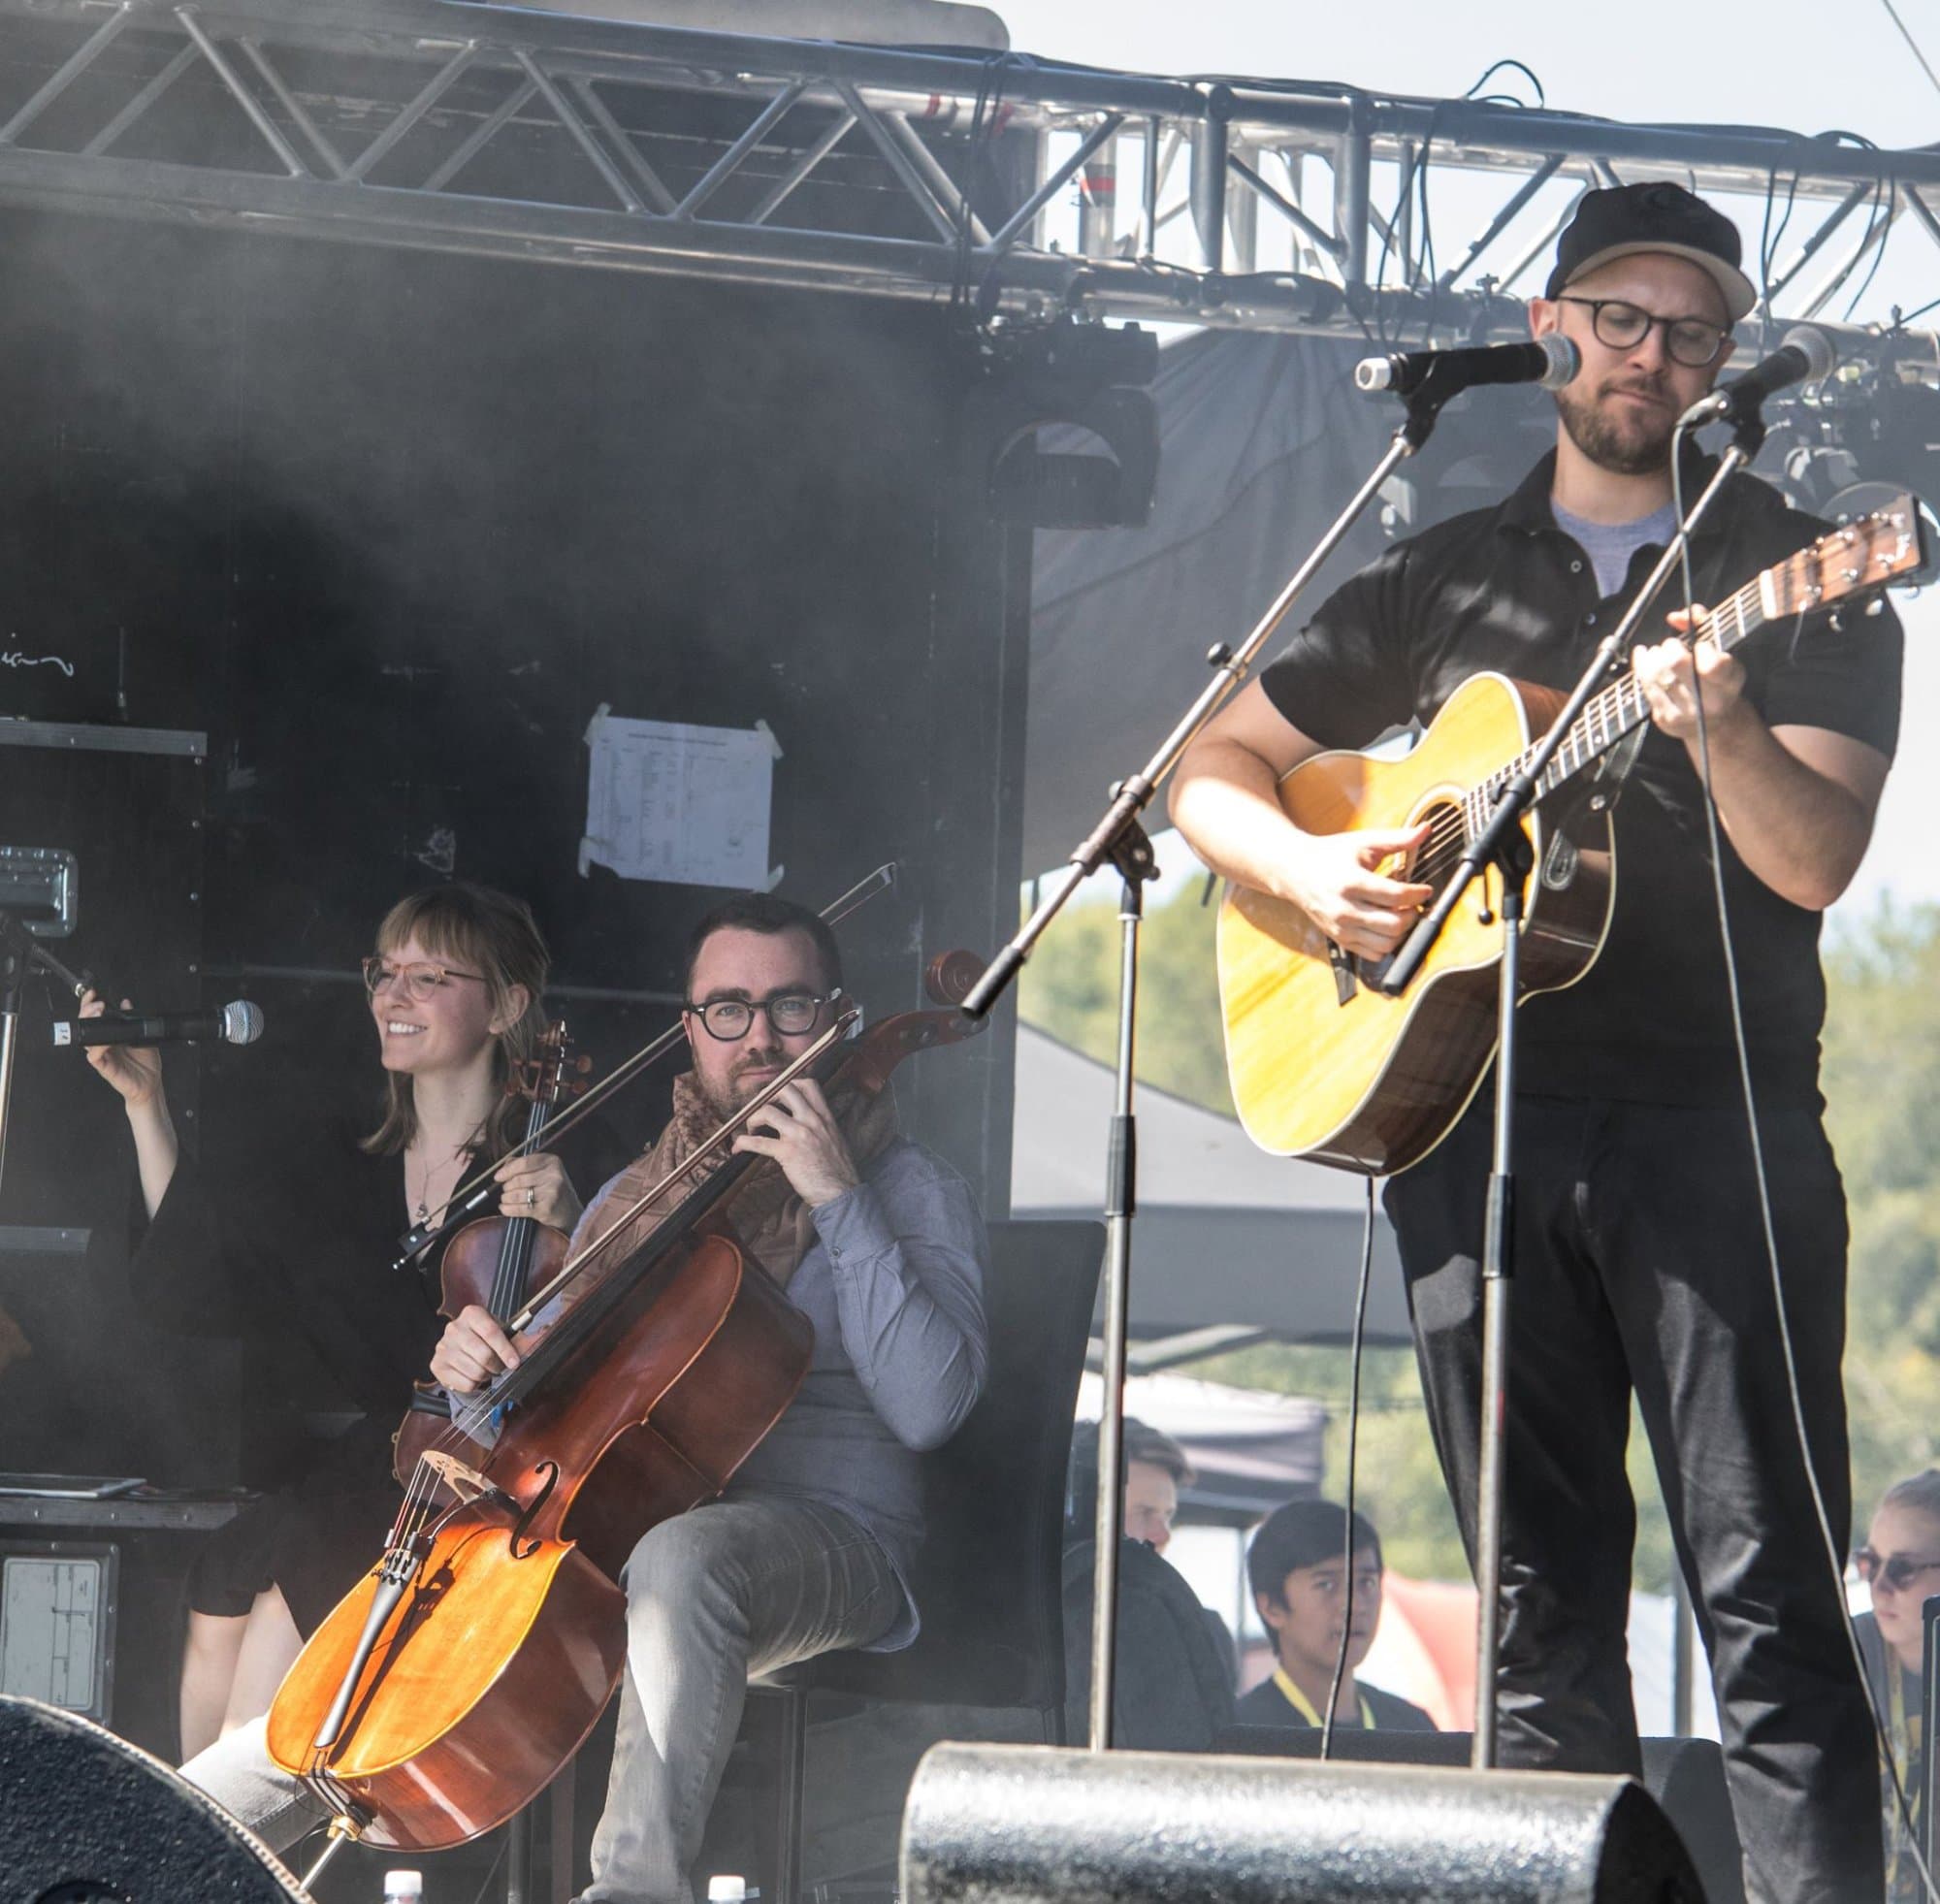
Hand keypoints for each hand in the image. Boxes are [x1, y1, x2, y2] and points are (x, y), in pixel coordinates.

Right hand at [78, 989, 163, 1109]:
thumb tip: (126, 1003)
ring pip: (87, 1039)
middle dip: (87, 1011)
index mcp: (111, 1036)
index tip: (93, 993)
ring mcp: (103, 1056)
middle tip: (97, 1004)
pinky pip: (94, 1056)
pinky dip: (97, 1047)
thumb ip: (133, 1019)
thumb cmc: (145, 1063)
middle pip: (86, 1025)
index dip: (90, 1005)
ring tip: (98, 1014)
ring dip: (90, 1025)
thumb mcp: (142, 1036)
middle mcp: (104, 1044)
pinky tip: (104, 1041)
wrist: (151, 1084)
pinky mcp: (105, 1068)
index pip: (95, 1018)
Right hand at [430, 1303, 520, 1393]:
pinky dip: (474, 1385)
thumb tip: (544, 1334)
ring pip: (475, 1371)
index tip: (514, 1363)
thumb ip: (523, 1338)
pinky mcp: (437, 1365)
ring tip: (485, 1370)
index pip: (491, 1332)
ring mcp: (443, 1346)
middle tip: (498, 1367)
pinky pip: (464, 1383)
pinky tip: (472, 1375)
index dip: (505, 1350)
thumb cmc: (485, 1341)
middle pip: (484, 1355)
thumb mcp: (504, 1335)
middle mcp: (454, 1327)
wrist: (461, 1350)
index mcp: (472, 1314)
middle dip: (496, 1366)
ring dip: (485, 1376)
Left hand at [492, 1150, 580, 1230]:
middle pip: (519, 1180)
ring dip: (506, 1198)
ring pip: (517, 1194)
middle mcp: (554, 1175)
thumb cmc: (552, 1188)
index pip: (524, 1163)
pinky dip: (508, 1209)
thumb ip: (525, 1164)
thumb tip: (505, 1165)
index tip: (498, 1177)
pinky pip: (519, 1209)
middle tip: (506, 1190)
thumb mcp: (544, 1170)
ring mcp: (551, 1193)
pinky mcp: (546, 1209)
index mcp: (552, 1162)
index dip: (507, 1170)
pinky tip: (505, 1208)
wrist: (570, 1211)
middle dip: (507, 1186)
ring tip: (506, 1199)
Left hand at [731, 1079, 860, 1208]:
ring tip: (751, 1129)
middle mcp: (812, 1121)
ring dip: (752, 1119)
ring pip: (767, 1112)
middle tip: (760, 1108)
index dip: (789, 1085)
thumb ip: (821, 1126)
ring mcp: (798, 1135)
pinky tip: (737, 1148)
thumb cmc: (839, 1171)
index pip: (808, 1085)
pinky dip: (742, 1143)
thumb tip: (805, 1123)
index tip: (779, 1096)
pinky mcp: (787, 1153)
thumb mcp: (836, 1138)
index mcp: (825, 1116)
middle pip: (785, 1090)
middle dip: (767, 1096)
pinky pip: (758, 1142)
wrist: (841, 1193)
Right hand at [1287, 821, 1434, 960]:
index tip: (1425, 889)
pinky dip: (1387, 943)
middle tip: (1414, 904)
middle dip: (1412, 914)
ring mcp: (1341, 928)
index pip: (1396, 896)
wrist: (1295, 871)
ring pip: (1386, 944)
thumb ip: (1397, 839)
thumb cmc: (1330, 855)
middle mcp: (1345, 909)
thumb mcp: (1363, 842)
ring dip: (1402, 931)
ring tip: (1400, 914)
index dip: (1418, 894)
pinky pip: (1374, 954)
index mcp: (1351, 882)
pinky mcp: (1340, 940)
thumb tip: (1426, 830)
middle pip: (1394, 924)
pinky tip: (1386, 926)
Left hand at [1634, 617, 1745, 742]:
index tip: (1700, 645)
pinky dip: (1642, 667)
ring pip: (1656, 675)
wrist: (1715, 723)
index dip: (1701, 648)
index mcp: (1728, 682)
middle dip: (1670, 647)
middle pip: (1676, 664)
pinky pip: (1646, 687)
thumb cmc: (1717, 679)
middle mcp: (1709, 701)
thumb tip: (1675, 617)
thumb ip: (1703, 624)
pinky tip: (1645, 657)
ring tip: (1659, 652)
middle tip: (1673, 646)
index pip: (1712, 664)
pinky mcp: (1666, 720)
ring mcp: (1685, 713)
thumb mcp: (1722, 650)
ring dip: (1653, 657)